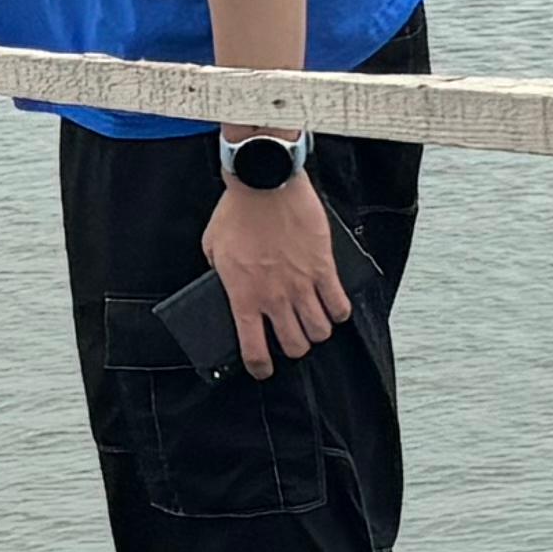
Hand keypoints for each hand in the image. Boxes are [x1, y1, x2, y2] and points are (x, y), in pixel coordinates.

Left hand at [200, 161, 350, 372]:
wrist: (265, 182)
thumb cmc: (236, 211)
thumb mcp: (212, 248)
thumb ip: (220, 274)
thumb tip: (225, 284)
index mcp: (243, 297)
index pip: (254, 350)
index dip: (260, 367)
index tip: (262, 369)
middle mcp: (275, 297)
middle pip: (295, 345)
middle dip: (295, 348)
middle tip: (292, 338)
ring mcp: (302, 285)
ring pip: (321, 330)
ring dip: (318, 331)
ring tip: (314, 322)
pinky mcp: (324, 268)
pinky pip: (340, 305)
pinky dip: (339, 312)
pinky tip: (334, 307)